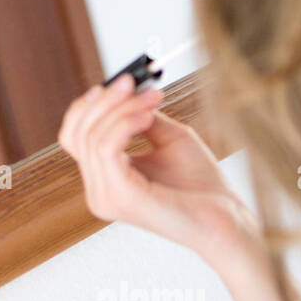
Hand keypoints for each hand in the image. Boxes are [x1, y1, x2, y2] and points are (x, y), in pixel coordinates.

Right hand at [58, 73, 260, 270]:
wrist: (226, 218)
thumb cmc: (202, 185)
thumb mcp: (167, 139)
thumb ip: (141, 117)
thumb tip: (129, 89)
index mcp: (105, 181)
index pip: (73, 137)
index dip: (88, 106)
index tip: (117, 83)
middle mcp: (98, 192)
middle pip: (78, 133)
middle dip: (106, 100)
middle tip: (134, 82)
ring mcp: (106, 197)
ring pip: (92, 137)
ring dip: (122, 108)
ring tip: (152, 99)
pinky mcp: (121, 197)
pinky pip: (106, 147)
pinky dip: (125, 123)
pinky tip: (148, 116)